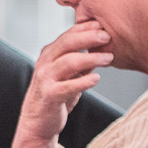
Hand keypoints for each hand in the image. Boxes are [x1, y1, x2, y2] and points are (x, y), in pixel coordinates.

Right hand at [10, 19, 112, 147]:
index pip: (68, 34)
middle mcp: (44, 63)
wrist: (38, 122)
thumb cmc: (56, 95)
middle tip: (107, 36)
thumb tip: (103, 45)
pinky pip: (68, 86)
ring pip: (68, 62)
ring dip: (91, 58)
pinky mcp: (49, 96)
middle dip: (88, 37)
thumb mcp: (68, 74)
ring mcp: (45, 79)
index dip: (86, 28)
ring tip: (108, 58)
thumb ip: (81, 60)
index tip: (105, 25)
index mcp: (49, 54)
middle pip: (67, 43)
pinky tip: (96, 79)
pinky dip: (84, 81)